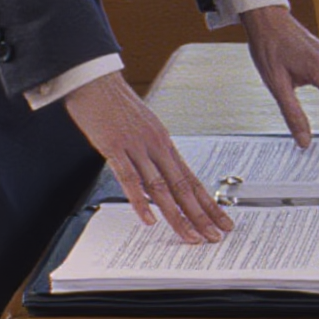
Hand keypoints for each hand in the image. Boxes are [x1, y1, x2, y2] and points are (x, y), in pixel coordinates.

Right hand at [64, 73, 230, 242]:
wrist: (97, 81)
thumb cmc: (117, 106)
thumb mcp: (143, 130)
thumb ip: (152, 155)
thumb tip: (160, 179)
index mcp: (165, 143)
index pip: (191, 179)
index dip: (207, 203)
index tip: (221, 221)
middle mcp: (157, 146)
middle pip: (183, 187)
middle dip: (201, 215)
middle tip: (215, 236)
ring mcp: (137, 147)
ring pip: (161, 187)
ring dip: (177, 214)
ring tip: (190, 235)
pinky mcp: (115, 148)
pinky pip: (130, 178)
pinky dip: (140, 200)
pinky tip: (149, 218)